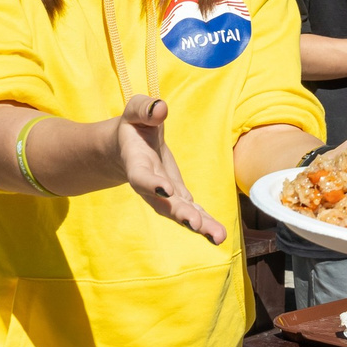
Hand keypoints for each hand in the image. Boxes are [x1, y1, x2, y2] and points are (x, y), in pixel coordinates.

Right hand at [114, 95, 225, 244]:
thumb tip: (161, 109)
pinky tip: (217, 234)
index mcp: (136, 163)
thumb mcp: (135, 111)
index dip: (152, 183)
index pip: (141, 177)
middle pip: (162, 202)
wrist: (128, 147)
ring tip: (217, 237)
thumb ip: (145, 109)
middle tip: (195, 224)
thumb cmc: (134, 125)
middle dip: (179, 213)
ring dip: (197, 224)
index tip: (165, 189)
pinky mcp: (177, 196)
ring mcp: (164, 193)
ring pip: (179, 211)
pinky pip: (191, 210)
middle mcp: (149, 184)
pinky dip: (204, 221)